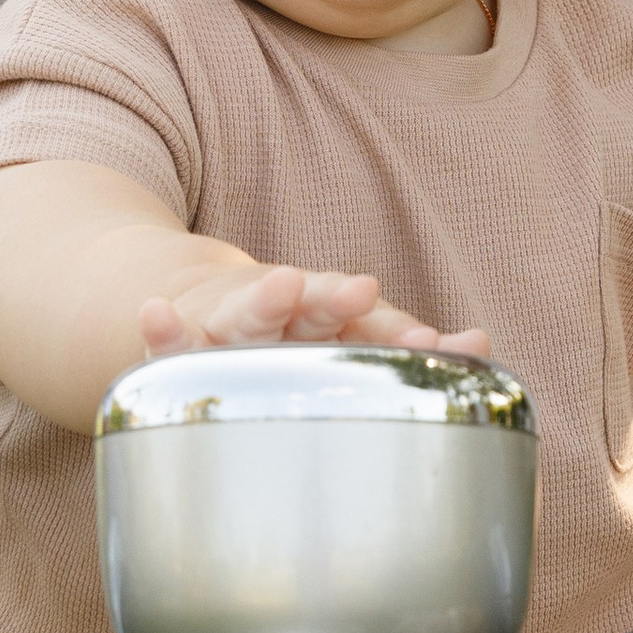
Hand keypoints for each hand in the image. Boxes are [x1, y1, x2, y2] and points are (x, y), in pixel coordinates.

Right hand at [138, 262, 490, 357]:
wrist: (208, 309)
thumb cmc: (294, 335)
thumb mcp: (349, 335)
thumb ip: (404, 343)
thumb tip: (481, 346)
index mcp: (328, 313)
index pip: (365, 319)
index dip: (395, 331)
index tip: (429, 342)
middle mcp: (284, 311)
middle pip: (313, 307)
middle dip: (337, 301)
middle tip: (364, 290)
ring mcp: (234, 325)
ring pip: (249, 313)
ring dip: (264, 300)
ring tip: (282, 285)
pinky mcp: (188, 344)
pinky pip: (173, 343)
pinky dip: (162, 330)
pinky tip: (151, 315)